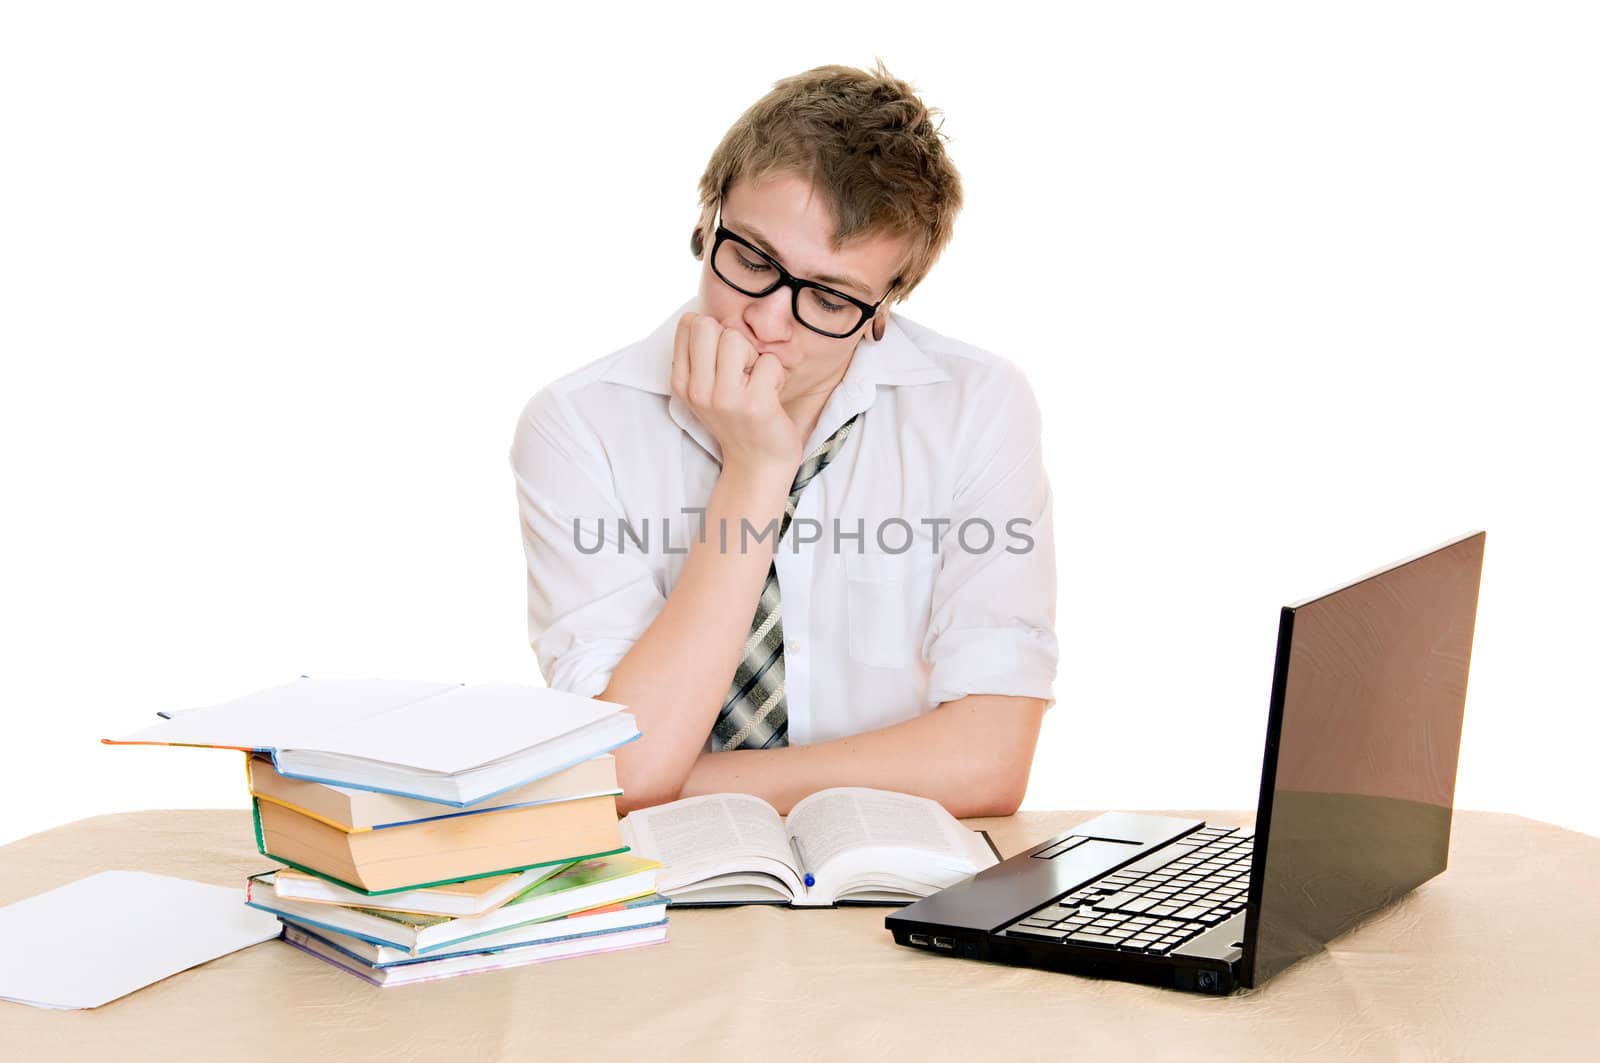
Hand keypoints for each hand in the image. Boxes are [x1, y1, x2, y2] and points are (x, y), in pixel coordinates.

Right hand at [670, 312, 804, 475]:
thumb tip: (707, 315)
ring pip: (736, 339)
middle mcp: (697, 390)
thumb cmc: (738, 419)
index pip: (689, 322)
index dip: (714, 333)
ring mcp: (724, 398)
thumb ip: (702, 355)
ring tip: (757, 383)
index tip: (723, 361)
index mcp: (681, 381)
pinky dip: (777, 374)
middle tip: (742, 369)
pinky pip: (769, 361)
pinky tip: (772, 395)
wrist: (757, 465)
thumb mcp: (707, 389)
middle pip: (708, 325)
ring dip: (755, 357)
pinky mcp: (755, 405)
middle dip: (731, 340)